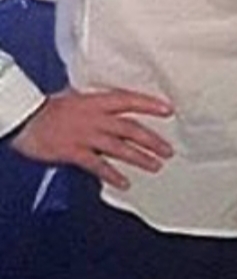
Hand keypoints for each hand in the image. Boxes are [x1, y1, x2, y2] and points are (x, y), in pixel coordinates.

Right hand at [10, 87, 173, 189]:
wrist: (25, 119)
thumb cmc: (50, 106)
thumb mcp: (77, 96)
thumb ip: (98, 101)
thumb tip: (118, 102)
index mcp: (97, 101)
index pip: (130, 101)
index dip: (150, 105)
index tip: (169, 111)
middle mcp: (95, 118)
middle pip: (130, 129)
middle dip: (152, 140)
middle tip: (169, 150)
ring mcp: (85, 136)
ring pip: (119, 148)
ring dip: (139, 158)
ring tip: (156, 166)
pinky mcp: (74, 152)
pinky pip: (97, 166)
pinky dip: (112, 175)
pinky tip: (125, 183)